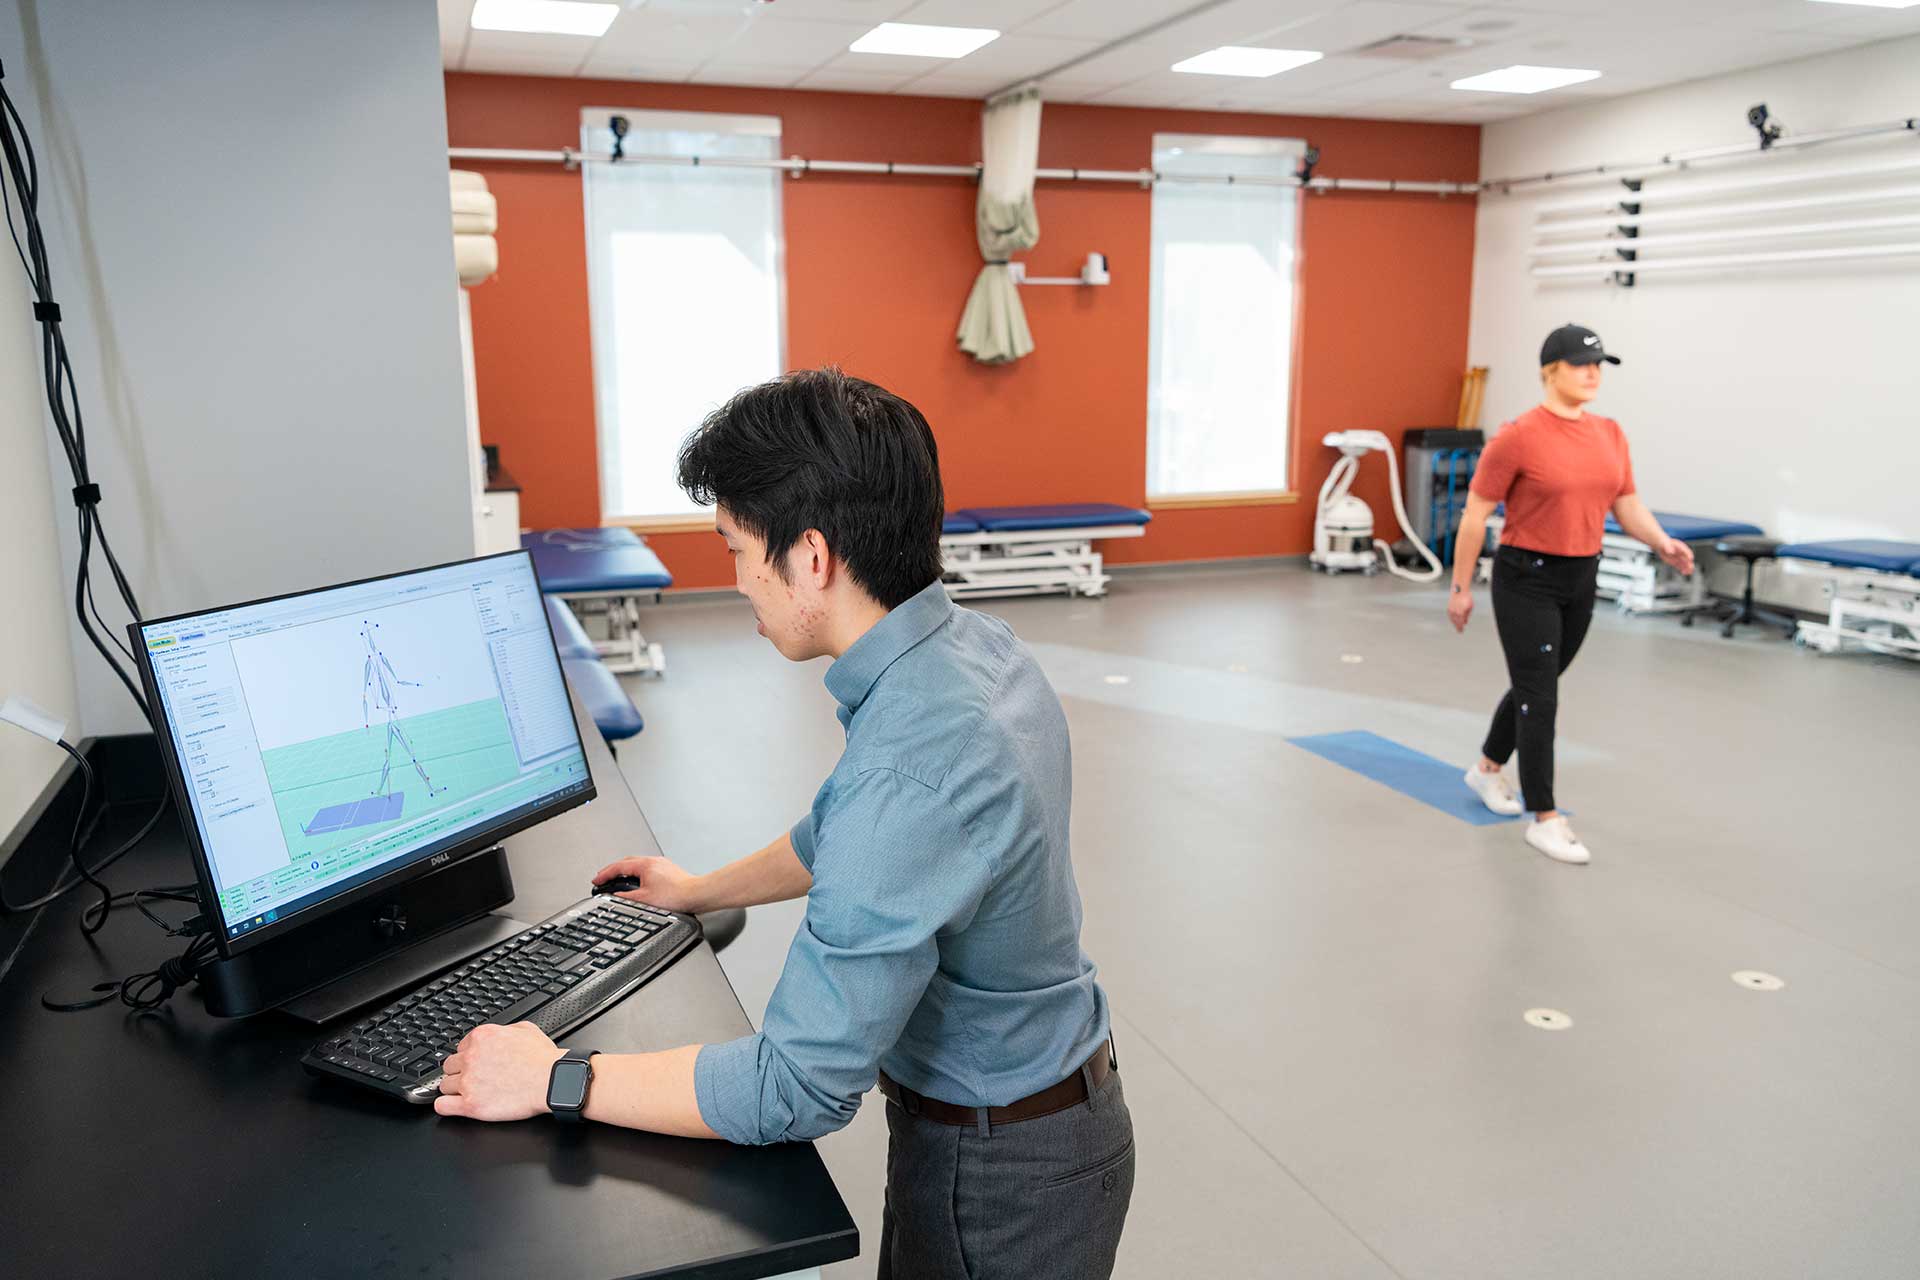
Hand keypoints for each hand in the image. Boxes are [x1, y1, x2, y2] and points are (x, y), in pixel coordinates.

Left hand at [435, 1022, 564, 1120]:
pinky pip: (442, 1106)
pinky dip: (445, 1106)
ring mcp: (468, 1082)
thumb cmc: (544, 1059)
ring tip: (471, 1093)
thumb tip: (502, 1033)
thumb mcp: (527, 1029)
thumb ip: (506, 1030)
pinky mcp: (470, 1104)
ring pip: (444, 1086)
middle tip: (475, 1079)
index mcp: (481, 1037)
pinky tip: (454, 1106)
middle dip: (460, 1072)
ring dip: (455, 1089)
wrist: (552, 1081)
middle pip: (450, 1067)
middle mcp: (470, 1058)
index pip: (460, 1048)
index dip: (469, 1057)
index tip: (477, 1064)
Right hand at [592, 855, 703, 912]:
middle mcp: (653, 861)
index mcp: (645, 865)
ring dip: (626, 872)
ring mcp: (662, 865)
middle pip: (627, 862)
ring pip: (638, 865)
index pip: (618, 866)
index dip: (605, 873)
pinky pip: (647, 869)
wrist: (696, 894)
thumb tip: (614, 897)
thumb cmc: (676, 895)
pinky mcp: (668, 871)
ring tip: (618, 881)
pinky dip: (637, 875)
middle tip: (604, 878)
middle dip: (613, 870)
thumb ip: (626, 898)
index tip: (596, 879)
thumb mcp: (644, 899)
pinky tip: (638, 883)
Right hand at [1447, 587, 1473, 632]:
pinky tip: (1453, 620)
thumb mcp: (1470, 607)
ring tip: (1456, 626)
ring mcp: (1451, 610)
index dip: (1461, 628)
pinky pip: (1450, 616)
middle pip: (1456, 622)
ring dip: (1454, 623)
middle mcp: (1455, 613)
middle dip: (1457, 627)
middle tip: (1459, 631)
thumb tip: (1465, 622)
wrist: (1459, 590)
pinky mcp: (1449, 608)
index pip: (1460, 623)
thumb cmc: (1466, 598)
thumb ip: (1467, 615)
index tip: (1461, 631)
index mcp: (1461, 613)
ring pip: (1452, 619)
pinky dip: (1452, 619)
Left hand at [1658, 538, 1694, 575]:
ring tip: (1689, 572)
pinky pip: (1681, 566)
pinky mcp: (1676, 562)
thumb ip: (1668, 548)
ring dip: (1688, 568)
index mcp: (1681, 547)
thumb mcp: (1665, 544)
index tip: (1690, 558)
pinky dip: (1683, 569)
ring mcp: (1679, 558)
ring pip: (1685, 564)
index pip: (1686, 551)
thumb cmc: (1665, 543)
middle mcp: (1682, 553)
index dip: (1688, 554)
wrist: (1662, 546)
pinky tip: (1684, 573)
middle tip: (1691, 567)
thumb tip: (1671, 552)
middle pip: (1687, 559)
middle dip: (1689, 563)